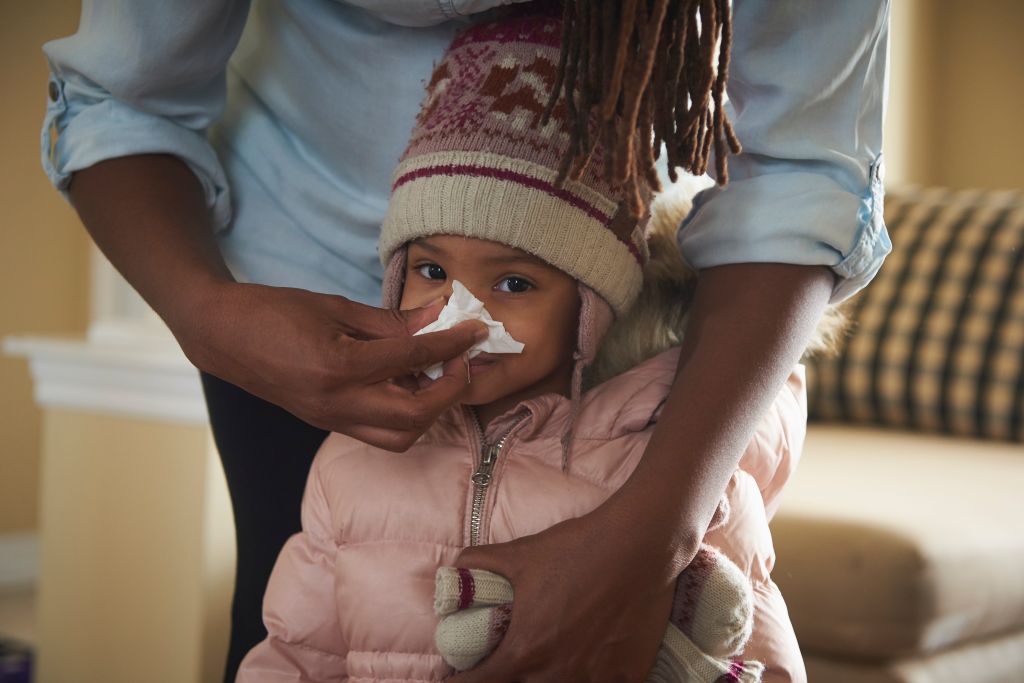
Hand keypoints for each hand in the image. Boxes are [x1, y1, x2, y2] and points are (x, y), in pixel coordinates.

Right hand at [180, 281, 484, 450]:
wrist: (223, 336)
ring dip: (430, 410)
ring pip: (400, 436)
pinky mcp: (328, 423)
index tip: (474, 330)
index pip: (412, 360)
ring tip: (437, 374)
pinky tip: (410, 383)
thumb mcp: (336, 306)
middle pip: (415, 416)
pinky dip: (405, 413)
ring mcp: (331, 419)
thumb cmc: (274, 311)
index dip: (451, 344)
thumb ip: (391, 320)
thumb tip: (439, 315)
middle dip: (450, 391)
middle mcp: (337, 403)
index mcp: (339, 366)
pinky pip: (379, 431)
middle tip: (461, 360)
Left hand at [448, 504, 692, 682]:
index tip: (459, 672)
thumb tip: (456, 570)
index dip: (462, 679)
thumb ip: (479, 564)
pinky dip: (589, 677)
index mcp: (526, 650)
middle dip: (507, 677)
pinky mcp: (628, 676)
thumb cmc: (577, 549)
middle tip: (507, 660)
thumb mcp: (519, 553)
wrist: (639, 546)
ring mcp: (595, 679)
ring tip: (546, 658)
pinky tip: (589, 661)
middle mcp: (557, 674)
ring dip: (546, 678)